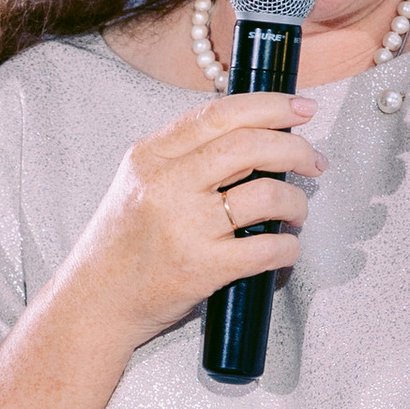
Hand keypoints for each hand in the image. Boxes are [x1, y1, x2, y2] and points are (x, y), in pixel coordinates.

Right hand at [68, 87, 324, 351]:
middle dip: (295, 148)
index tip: (302, 109)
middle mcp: (166, 185)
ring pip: (266, 194)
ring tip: (296, 210)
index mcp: (150, 156)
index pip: (219, 114)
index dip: (271, 105)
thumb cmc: (122, 246)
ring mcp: (184, 227)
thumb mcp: (139, 182)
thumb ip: (184, 156)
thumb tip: (254, 135)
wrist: (96, 303)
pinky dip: (288, 246)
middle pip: (249, 146)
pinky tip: (285, 247)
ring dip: (296, 200)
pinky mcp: (202, 268)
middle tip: (314, 160)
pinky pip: (267, 248)